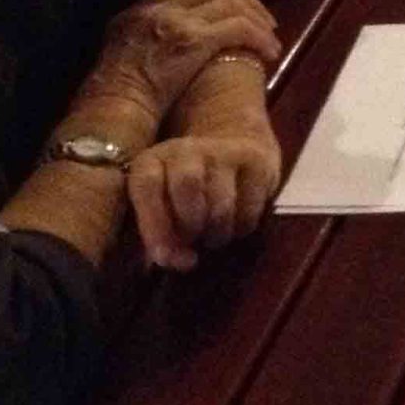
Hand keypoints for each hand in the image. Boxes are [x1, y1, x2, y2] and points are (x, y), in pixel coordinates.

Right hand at [81, 0, 281, 122]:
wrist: (111, 111)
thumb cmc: (117, 93)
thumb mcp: (124, 49)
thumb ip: (148, 30)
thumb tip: (182, 25)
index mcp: (138, 9)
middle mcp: (157, 9)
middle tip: (266, 16)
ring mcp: (176, 22)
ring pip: (231, 4)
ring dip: (258, 19)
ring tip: (271, 37)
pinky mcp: (193, 41)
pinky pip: (239, 28)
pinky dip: (259, 38)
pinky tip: (269, 52)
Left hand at [127, 130, 281, 270]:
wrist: (234, 142)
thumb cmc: (185, 188)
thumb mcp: (160, 203)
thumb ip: (160, 237)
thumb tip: (179, 262)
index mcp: (152, 160)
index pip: (147, 187)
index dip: (153, 225)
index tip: (163, 257)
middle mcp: (186, 149)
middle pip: (187, 186)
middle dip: (190, 226)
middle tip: (193, 243)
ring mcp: (225, 152)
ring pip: (221, 203)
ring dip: (217, 233)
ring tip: (213, 238)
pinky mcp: (257, 162)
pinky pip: (249, 208)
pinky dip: (241, 228)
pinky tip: (234, 226)